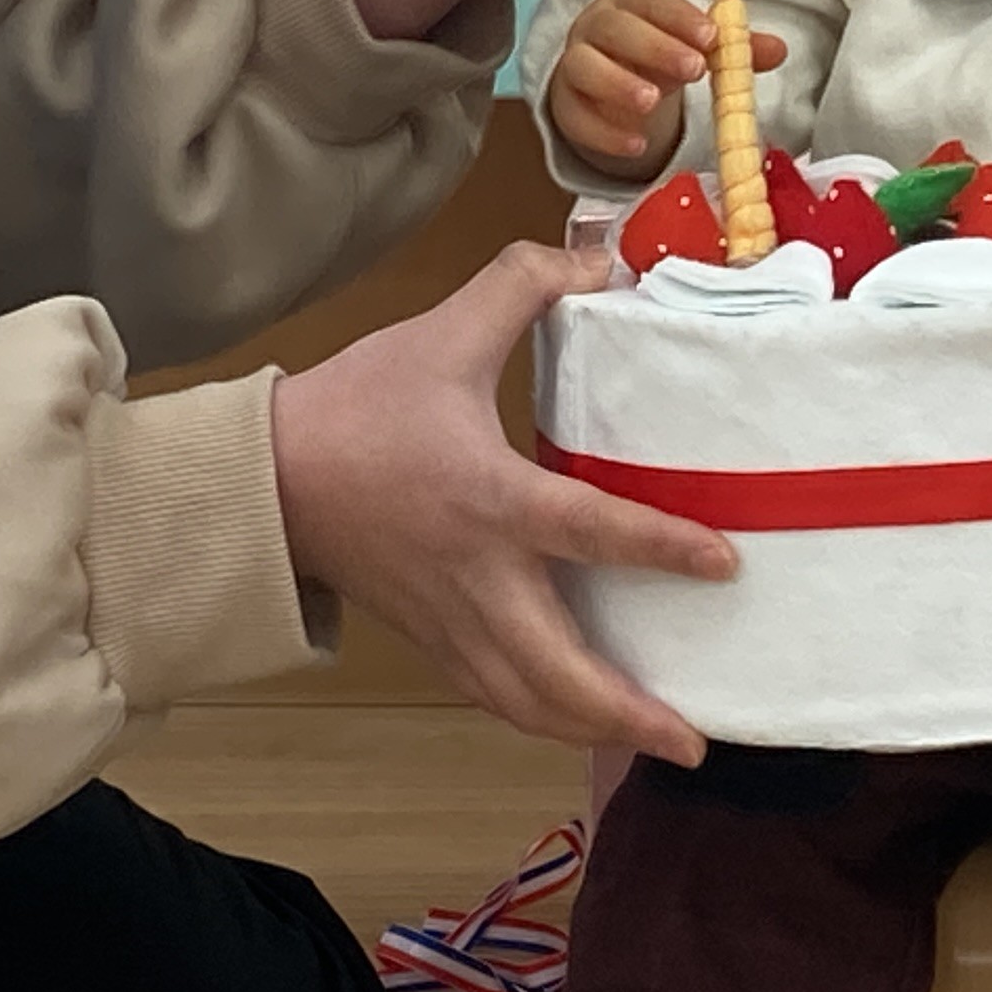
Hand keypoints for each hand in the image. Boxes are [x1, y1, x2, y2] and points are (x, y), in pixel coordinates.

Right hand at [269, 243, 733, 764]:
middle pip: (555, 673)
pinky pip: (493, 695)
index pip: (590, 532)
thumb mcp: (444, 331)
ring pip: (525, 701)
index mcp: (488, 499)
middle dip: (626, 714)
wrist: (267, 478)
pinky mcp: (430, 638)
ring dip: (590, 729)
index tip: (725, 563)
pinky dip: (541, 716)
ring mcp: (449, 619)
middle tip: (693, 739)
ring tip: (654, 740)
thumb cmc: (357, 408)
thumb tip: (601, 251)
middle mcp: (476, 577)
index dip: (661, 548)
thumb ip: (525, 283)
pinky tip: (578, 718)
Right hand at [548, 0, 792, 179]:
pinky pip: (574, 116)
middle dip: (653, 46)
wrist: (611, 87)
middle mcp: (596, 25)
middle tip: (693, 70)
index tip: (711, 37)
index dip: (677, 15)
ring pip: (583, 67)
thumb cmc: (659, 55)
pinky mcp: (564, 105)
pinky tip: (637, 144)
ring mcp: (575, 64)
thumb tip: (779, 49)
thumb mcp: (696, 49)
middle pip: (613, 27)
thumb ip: (735, 49)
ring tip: (653, 103)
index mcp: (631, 1)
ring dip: (618, 84)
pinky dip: (604, 132)